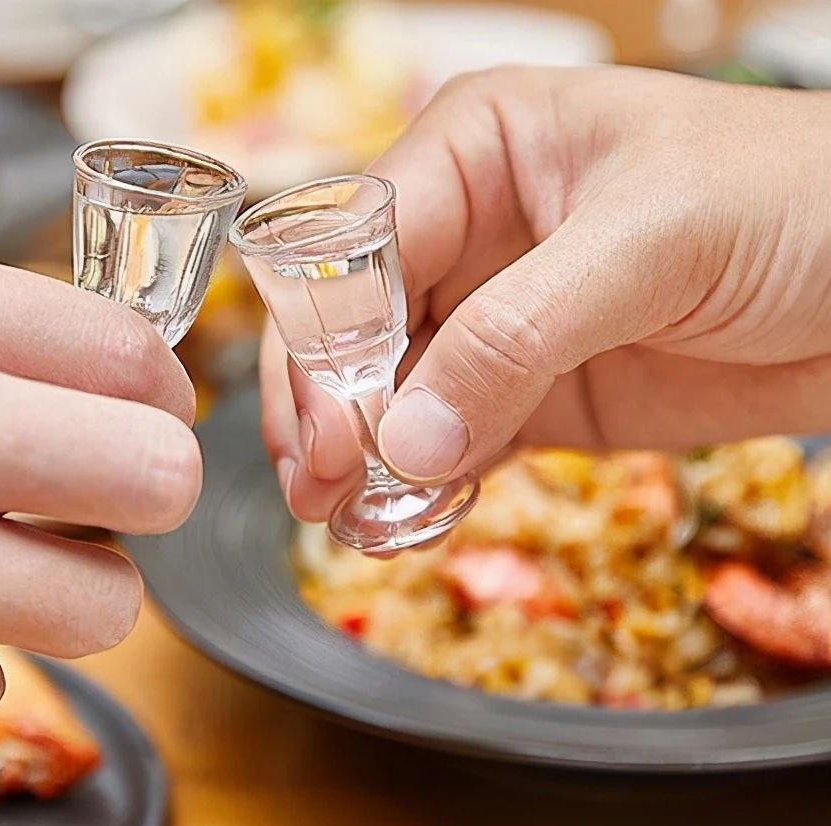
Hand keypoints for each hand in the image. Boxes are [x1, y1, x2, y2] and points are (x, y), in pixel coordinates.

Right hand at [261, 65, 830, 521]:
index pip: (357, 242)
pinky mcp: (531, 395)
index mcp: (476, 150)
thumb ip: (519, 333)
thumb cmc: (794, 199)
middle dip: (329, 405)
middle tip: (321, 485)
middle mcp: (468, 234)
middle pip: (353, 326)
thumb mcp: (650, 242)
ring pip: (392, 394)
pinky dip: (426, 485)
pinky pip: (453, 443)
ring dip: (367, 459)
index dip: (326, 334)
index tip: (327, 426)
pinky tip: (405, 521)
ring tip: (349, 520)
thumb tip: (410, 435)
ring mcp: (496, 321)